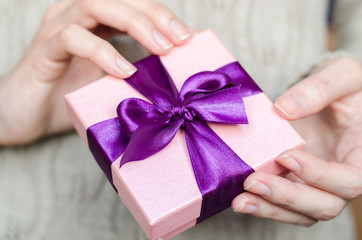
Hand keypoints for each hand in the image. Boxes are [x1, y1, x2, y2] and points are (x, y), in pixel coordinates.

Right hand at [0, 0, 190, 144]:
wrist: (22, 117)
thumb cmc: (69, 98)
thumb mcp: (111, 84)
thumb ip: (137, 75)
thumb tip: (175, 79)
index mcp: (97, 22)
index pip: (134, 6)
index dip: (164, 17)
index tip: (189, 38)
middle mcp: (78, 16)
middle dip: (155, 15)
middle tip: (181, 39)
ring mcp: (59, 28)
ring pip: (97, 5)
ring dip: (135, 24)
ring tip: (161, 48)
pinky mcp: (44, 49)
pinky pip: (73, 38)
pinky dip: (102, 51)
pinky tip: (123, 70)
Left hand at [232, 57, 361, 225]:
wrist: (329, 98)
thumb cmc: (345, 89)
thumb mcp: (342, 76)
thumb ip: (320, 88)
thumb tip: (285, 108)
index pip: (350, 179)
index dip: (319, 175)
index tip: (285, 156)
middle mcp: (343, 178)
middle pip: (325, 204)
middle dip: (288, 197)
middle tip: (253, 182)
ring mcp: (319, 186)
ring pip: (302, 213)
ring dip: (270, 208)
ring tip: (240, 200)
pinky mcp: (298, 185)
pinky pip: (285, 206)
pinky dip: (264, 205)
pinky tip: (241, 198)